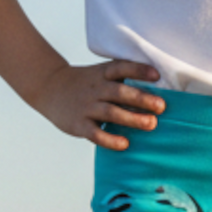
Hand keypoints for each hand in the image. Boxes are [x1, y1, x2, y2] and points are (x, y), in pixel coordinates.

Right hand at [33, 59, 163, 149]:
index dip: (139, 70)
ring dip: (132, 118)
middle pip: (120, 92)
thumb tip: (157, 95)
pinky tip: (125, 144)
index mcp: (104, 74)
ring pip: (111, 112)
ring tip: (151, 124)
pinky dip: (110, 139)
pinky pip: (95, 133)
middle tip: (161, 106)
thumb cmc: (86, 84)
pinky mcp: (79, 124)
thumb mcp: (101, 74)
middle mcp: (96, 89)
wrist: (50, 89)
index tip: (157, 75)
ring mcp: (87, 107)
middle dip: (141, 99)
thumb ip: (123, 81)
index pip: (122, 68)